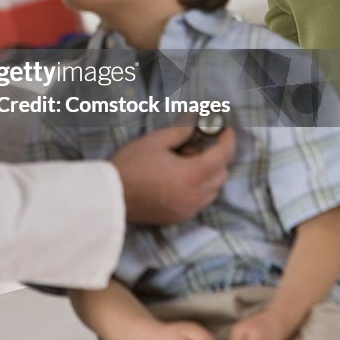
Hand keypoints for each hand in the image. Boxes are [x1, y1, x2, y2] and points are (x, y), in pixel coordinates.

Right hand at [110, 126, 234, 224]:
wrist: (111, 195)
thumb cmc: (132, 164)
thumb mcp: (156, 140)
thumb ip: (183, 130)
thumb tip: (199, 121)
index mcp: (192, 174)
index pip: (223, 155)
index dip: (228, 139)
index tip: (224, 128)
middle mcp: (196, 196)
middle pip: (222, 174)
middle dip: (215, 157)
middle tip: (193, 146)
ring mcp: (189, 210)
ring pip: (213, 190)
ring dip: (208, 174)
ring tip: (184, 163)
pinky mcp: (180, 218)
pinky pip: (200, 202)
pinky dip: (198, 189)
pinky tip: (178, 179)